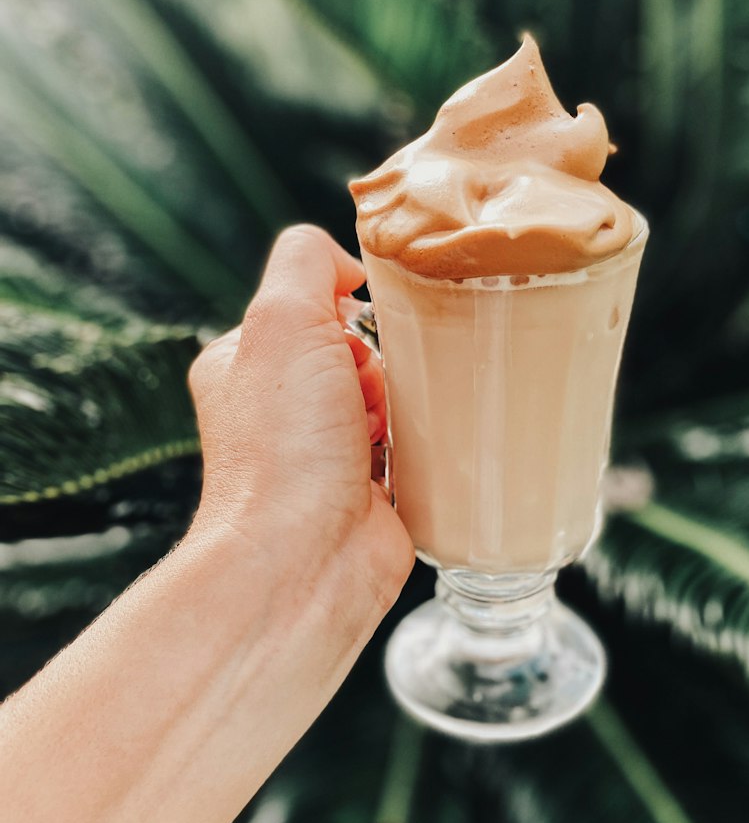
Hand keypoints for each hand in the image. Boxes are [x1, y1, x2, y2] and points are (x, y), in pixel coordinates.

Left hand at [186, 224, 413, 617]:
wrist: (304, 560)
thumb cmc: (282, 450)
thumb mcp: (281, 320)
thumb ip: (308, 261)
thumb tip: (350, 266)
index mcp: (247, 366)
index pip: (313, 307)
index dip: (346, 312)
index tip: (352, 335)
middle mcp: (284, 412)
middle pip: (363, 350)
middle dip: (383, 363)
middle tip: (370, 394)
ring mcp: (329, 455)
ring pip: (399, 395)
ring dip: (409, 404)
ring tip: (390, 432)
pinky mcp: (376, 491)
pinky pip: (421, 444)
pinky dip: (428, 445)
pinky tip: (418, 456)